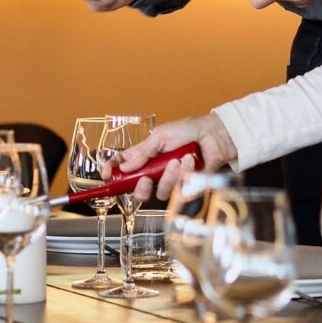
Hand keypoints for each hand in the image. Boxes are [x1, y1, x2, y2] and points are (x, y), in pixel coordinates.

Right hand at [111, 114, 237, 201]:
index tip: (107, 174)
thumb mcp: (160, 136)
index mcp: (145, 156)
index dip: (112, 172)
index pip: (122, 167)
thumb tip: (123, 168)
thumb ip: (141, 153)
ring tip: (178, 160)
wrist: (214, 135)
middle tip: (146, 178)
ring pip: (160, 192)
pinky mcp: (186, 186)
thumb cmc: (188, 130)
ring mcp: (171, 180)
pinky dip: (184, 174)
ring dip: (168, 176)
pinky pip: (179, 190)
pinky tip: (190, 160)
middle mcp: (155, 171)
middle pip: (138, 190)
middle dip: (140, 188)